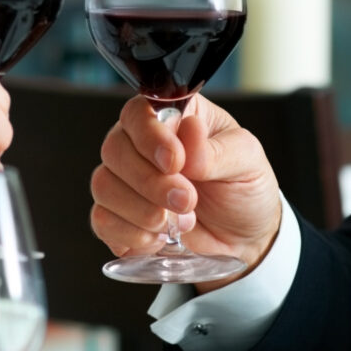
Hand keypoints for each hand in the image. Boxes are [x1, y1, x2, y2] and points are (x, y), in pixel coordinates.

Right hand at [88, 95, 281, 281]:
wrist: (245, 238)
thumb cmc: (244, 189)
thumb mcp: (247, 162)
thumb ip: (217, 150)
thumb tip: (189, 132)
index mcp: (173, 118)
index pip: (138, 112)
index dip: (149, 136)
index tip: (175, 162)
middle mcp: (141, 144)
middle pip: (114, 150)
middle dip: (150, 183)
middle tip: (187, 200)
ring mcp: (126, 180)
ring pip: (104, 186)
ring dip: (142, 211)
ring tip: (183, 222)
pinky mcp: (119, 215)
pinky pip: (103, 220)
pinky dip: (132, 234)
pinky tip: (160, 237)